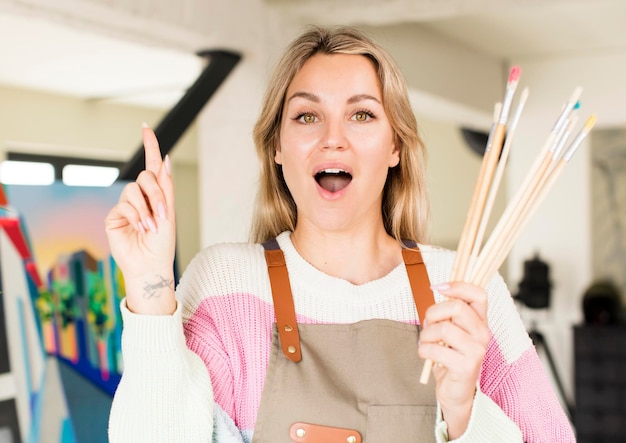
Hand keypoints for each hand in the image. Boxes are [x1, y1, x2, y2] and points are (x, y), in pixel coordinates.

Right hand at [104, 124, 176, 313]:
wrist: (150, 265)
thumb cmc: (162, 243)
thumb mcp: (168, 213)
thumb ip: (165, 188)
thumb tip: (165, 160)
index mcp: (156, 195)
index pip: (153, 167)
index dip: (150, 146)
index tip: (146, 128)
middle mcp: (140, 197)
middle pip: (146, 177)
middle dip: (155, 193)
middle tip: (161, 214)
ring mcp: (126, 206)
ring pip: (133, 189)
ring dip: (146, 208)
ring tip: (150, 226)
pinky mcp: (114, 216)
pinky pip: (124, 205)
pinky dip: (136, 216)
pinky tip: (139, 229)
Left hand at [418, 282, 489, 438]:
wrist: (456, 391)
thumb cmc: (450, 356)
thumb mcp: (451, 329)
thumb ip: (449, 311)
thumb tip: (437, 287)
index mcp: (480, 321)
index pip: (478, 294)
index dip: (457, 285)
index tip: (437, 287)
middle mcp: (483, 334)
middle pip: (456, 307)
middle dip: (433, 313)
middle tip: (429, 325)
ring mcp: (477, 351)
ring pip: (444, 328)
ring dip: (426, 335)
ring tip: (427, 343)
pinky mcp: (466, 367)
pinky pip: (435, 349)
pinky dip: (424, 350)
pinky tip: (427, 355)